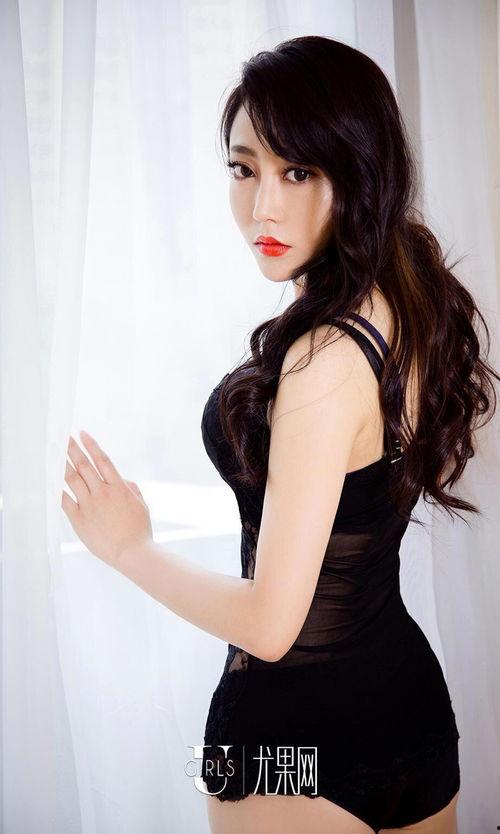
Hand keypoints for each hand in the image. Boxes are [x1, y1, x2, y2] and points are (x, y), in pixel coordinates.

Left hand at [61, 430, 152, 566]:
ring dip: (63, 464)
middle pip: (84, 465)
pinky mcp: (79, 519)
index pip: (102, 459)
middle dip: (72, 449)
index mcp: (119, 487)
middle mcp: (102, 492)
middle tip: (63, 437)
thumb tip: (119, 479)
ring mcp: (89, 505)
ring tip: (55, 453)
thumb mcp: (141, 504)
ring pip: (72, 479)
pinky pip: (65, 500)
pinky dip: (58, 489)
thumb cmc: (139, 530)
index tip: (83, 433)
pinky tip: (51, 480)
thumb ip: (130, 488)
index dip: (91, 445)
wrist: (132, 553)